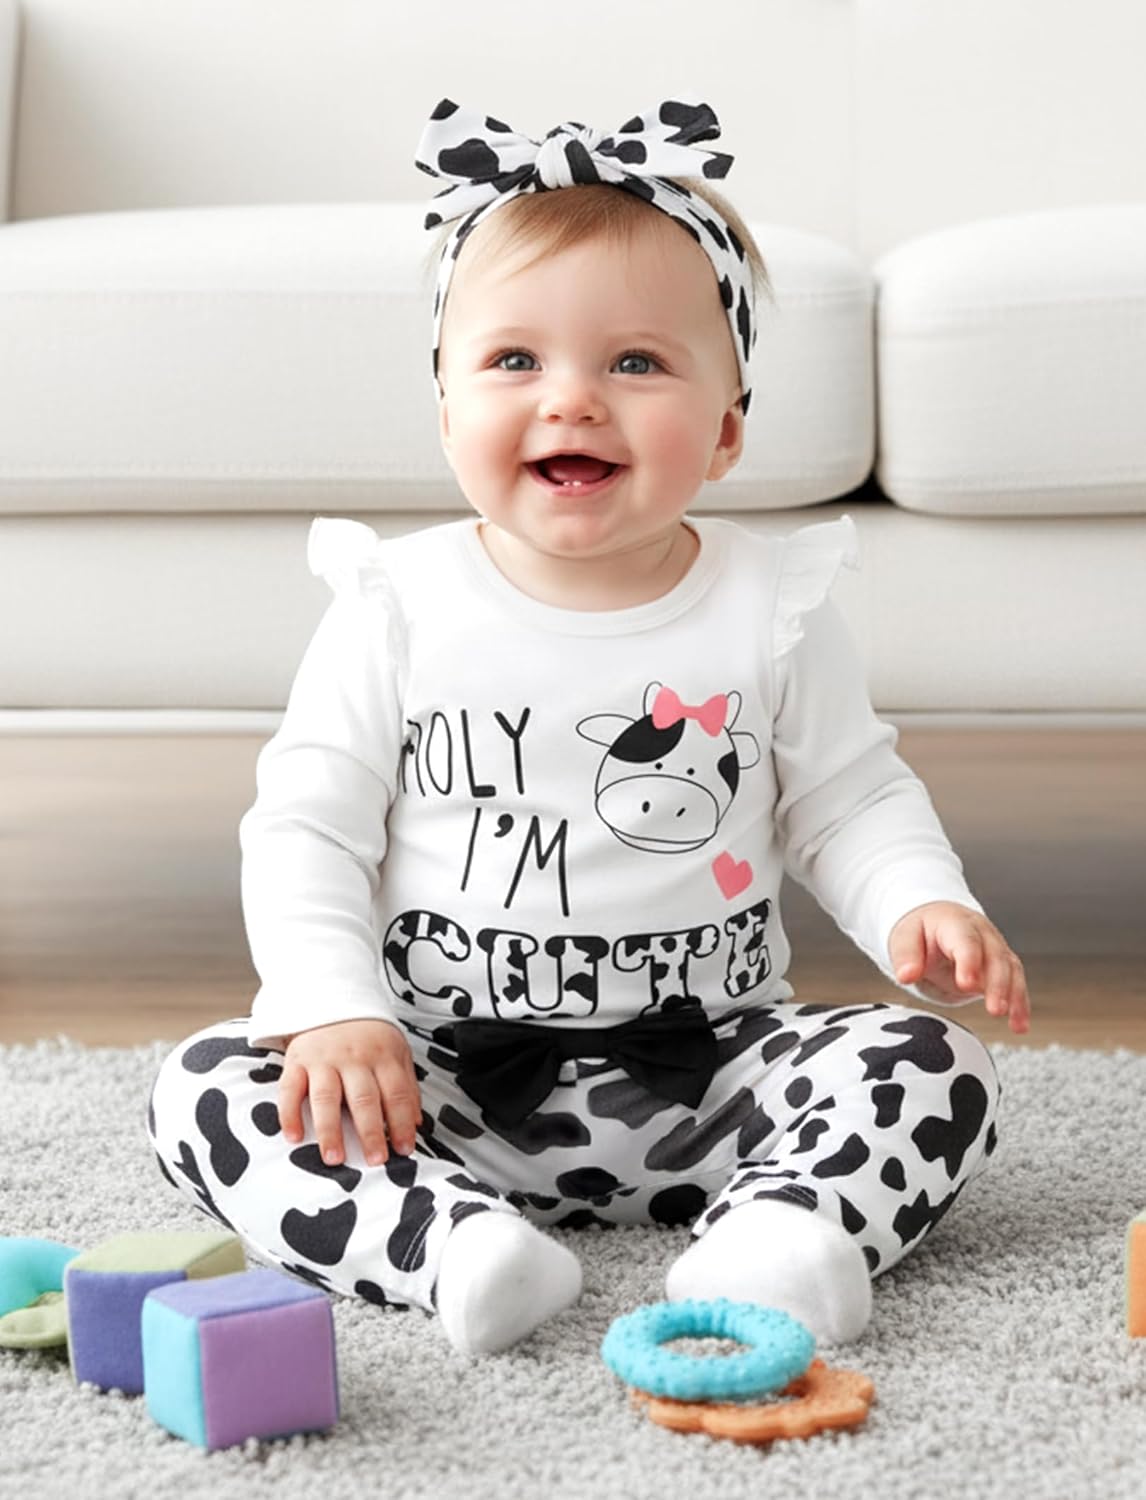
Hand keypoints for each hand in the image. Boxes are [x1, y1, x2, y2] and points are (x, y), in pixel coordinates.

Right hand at [278, 1018, 422, 1166]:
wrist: (332, 999)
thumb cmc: (368, 1034)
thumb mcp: (395, 1051)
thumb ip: (406, 1085)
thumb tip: (415, 1123)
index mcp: (383, 1056)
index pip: (396, 1093)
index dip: (402, 1123)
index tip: (405, 1150)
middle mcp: (354, 1058)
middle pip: (364, 1099)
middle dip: (370, 1133)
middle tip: (375, 1161)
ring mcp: (323, 1060)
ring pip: (327, 1098)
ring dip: (330, 1130)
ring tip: (334, 1158)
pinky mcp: (296, 1061)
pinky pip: (290, 1089)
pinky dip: (290, 1114)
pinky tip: (294, 1137)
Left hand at [888, 902, 1030, 1035]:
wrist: (936, 922)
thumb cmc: (919, 932)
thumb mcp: (904, 938)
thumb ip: (905, 956)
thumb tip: (906, 976)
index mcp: (954, 923)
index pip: (965, 941)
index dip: (969, 962)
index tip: (967, 985)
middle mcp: (981, 933)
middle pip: (995, 957)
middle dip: (998, 984)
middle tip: (995, 1010)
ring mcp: (995, 948)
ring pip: (1011, 970)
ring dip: (1014, 996)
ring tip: (1014, 1023)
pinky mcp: (1002, 966)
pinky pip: (1016, 982)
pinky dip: (1020, 1004)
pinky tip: (1019, 1025)